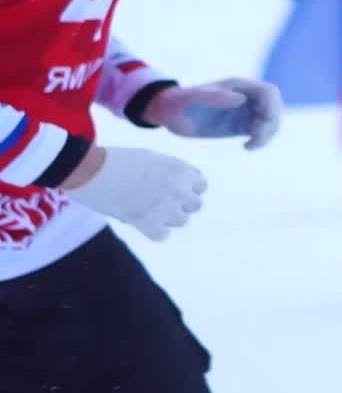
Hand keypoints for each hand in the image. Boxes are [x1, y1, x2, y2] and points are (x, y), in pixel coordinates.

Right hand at [62, 146, 206, 240]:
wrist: (88, 168)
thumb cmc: (117, 161)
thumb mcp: (153, 157)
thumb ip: (175, 171)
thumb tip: (194, 182)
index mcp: (179, 168)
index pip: (202, 186)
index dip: (188, 188)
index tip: (171, 189)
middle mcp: (177, 187)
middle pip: (195, 205)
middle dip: (180, 204)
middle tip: (159, 200)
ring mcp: (164, 206)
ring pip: (182, 221)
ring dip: (167, 218)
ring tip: (148, 208)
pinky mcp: (146, 222)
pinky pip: (163, 235)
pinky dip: (153, 231)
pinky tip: (141, 221)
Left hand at [145, 78, 282, 150]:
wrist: (170, 114)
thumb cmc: (177, 103)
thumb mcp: (192, 99)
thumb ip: (214, 96)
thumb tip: (241, 98)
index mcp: (238, 86)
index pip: (269, 92)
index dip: (272, 107)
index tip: (260, 124)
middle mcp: (246, 97)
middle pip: (275, 107)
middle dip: (271, 124)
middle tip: (254, 139)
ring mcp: (245, 111)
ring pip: (271, 120)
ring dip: (268, 134)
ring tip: (250, 146)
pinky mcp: (241, 125)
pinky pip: (262, 131)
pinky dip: (261, 140)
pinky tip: (246, 147)